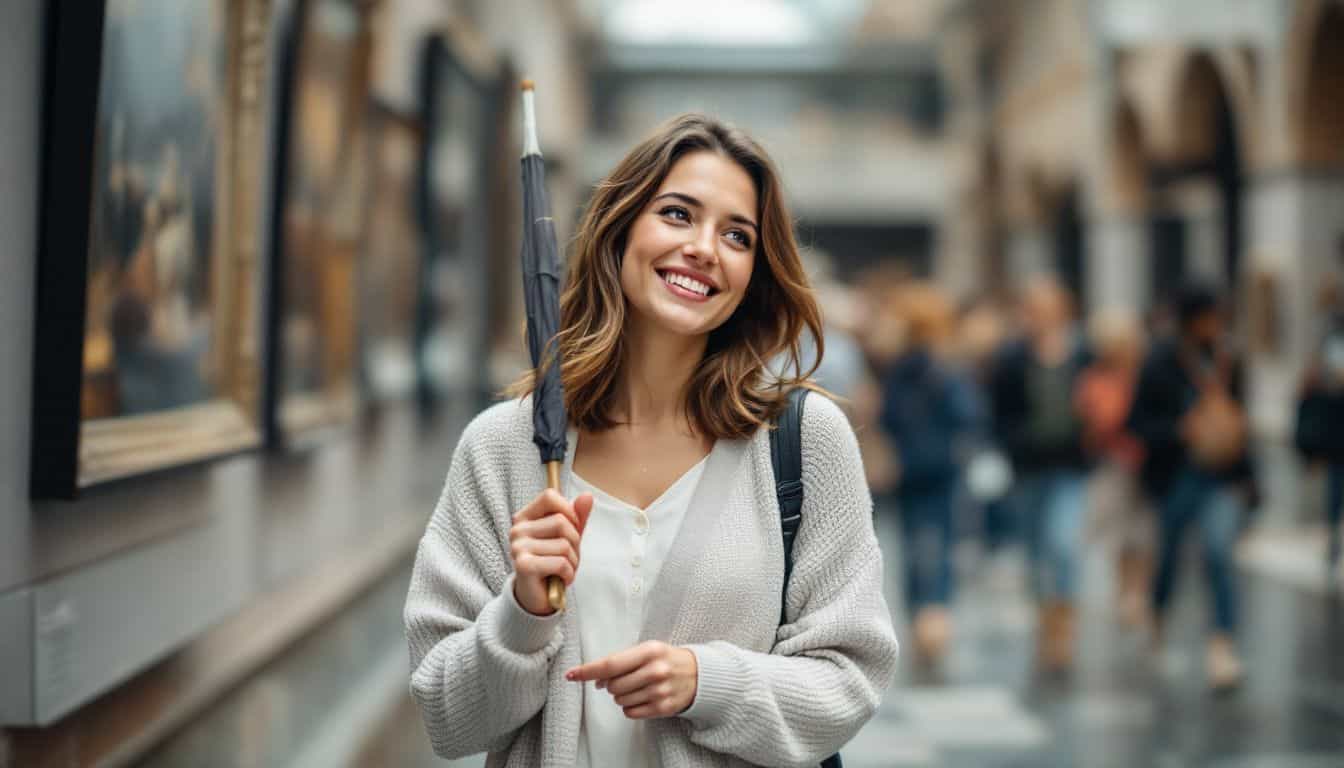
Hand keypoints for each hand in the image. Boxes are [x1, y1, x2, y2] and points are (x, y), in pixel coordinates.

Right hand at [510, 489, 592, 615]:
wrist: (538, 597)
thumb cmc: (552, 562)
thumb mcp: (568, 536)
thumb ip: (577, 516)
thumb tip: (587, 496)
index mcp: (525, 517)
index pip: (550, 496)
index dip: (569, 512)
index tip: (570, 530)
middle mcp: (518, 530)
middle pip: (561, 522)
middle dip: (575, 543)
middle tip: (567, 558)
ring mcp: (518, 547)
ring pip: (564, 545)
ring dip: (573, 562)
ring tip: (563, 570)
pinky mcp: (524, 566)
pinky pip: (561, 563)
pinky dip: (569, 574)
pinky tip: (561, 579)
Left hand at [565, 641, 697, 718]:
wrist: (698, 673)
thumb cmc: (666, 659)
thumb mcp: (647, 650)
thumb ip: (622, 661)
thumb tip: (595, 679)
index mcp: (649, 651)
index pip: (610, 664)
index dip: (588, 671)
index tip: (572, 674)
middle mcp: (655, 671)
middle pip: (612, 686)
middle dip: (610, 684)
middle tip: (623, 678)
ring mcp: (660, 691)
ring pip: (620, 700)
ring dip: (621, 695)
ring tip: (638, 686)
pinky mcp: (663, 708)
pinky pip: (630, 712)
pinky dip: (631, 706)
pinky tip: (642, 697)